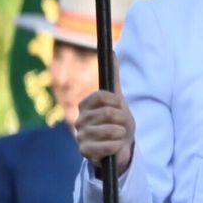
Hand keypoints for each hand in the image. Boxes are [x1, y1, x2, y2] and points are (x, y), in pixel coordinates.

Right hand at [74, 56, 134, 174]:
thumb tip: (112, 51)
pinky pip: (106, 146)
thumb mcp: (118, 99)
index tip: (119, 107)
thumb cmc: (118, 121)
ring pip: (110, 130)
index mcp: (86, 104)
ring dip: (121, 134)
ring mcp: (80, 135)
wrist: (119, 146)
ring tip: (118, 136)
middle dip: (122, 120)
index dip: (116, 102)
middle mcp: (80, 119)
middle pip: (109, 113)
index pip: (102, 96)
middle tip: (121, 125)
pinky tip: (114, 147)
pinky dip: (116, 146)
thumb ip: (114, 77)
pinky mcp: (84, 151)